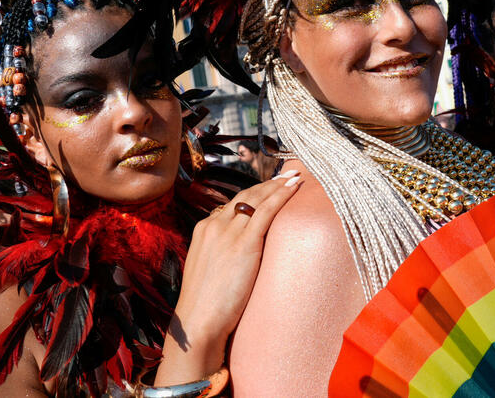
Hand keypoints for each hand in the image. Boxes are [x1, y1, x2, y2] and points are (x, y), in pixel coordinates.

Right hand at [156, 172, 300, 383]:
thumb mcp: (209, 270)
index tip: (269, 187)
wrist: (199, 321)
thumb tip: (239, 255)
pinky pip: (266, 211)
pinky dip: (281, 196)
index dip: (254, 193)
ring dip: (279, 185)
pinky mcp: (244, 243)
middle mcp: (214, 225)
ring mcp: (228, 232)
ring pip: (257, 199)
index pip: (233, 203)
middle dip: (268, 183)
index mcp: (204, 229)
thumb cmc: (207, 305)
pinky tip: (294, 188)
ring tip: (296, 176)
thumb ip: (222, 255)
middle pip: (246, 196)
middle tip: (288, 173)